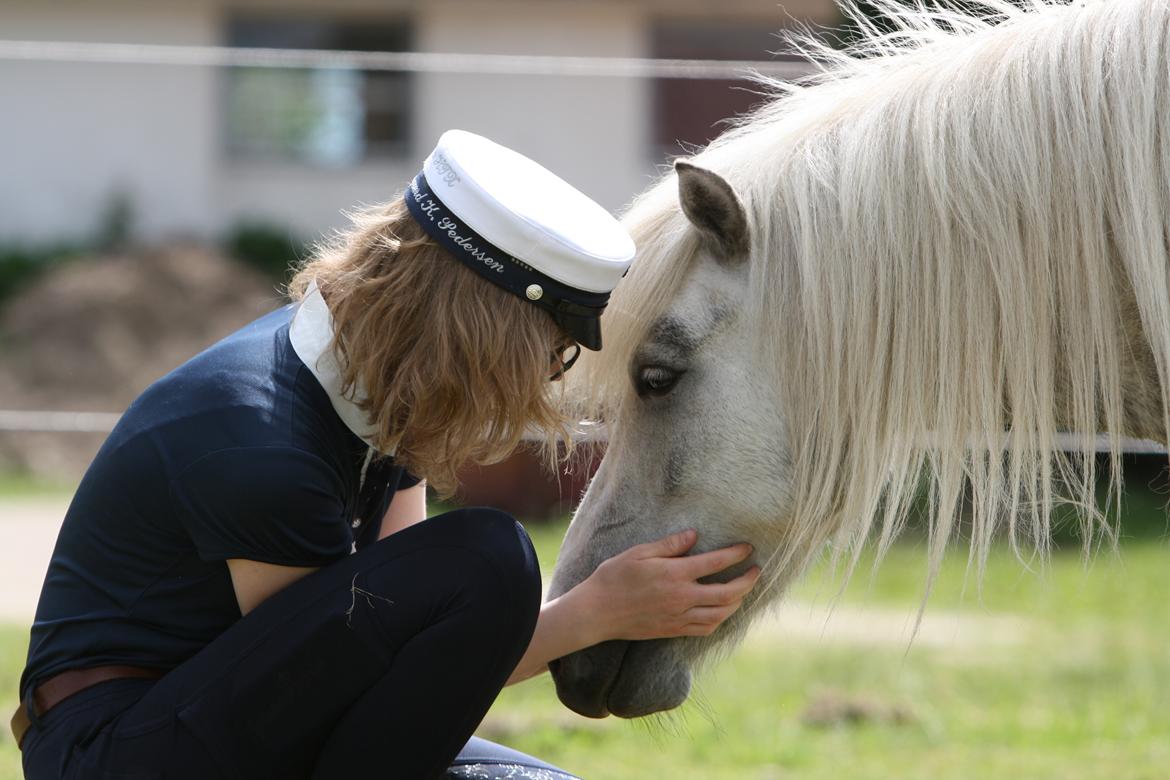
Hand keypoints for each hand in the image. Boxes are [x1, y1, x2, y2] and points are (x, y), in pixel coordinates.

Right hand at [578, 529, 760, 641]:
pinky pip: (705, 628)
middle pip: (727, 593)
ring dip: (738, 602)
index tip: (747, 548)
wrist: (598, 612)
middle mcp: (682, 598)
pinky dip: (720, 620)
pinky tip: (722, 612)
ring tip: (743, 591)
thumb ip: (669, 545)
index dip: (735, 554)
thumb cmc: (614, 577)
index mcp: (674, 574)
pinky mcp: (674, 630)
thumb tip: (693, 535)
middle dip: (747, 581)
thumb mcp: (639, 552)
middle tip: (756, 571)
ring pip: (721, 614)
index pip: (715, 563)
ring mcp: (679, 617)